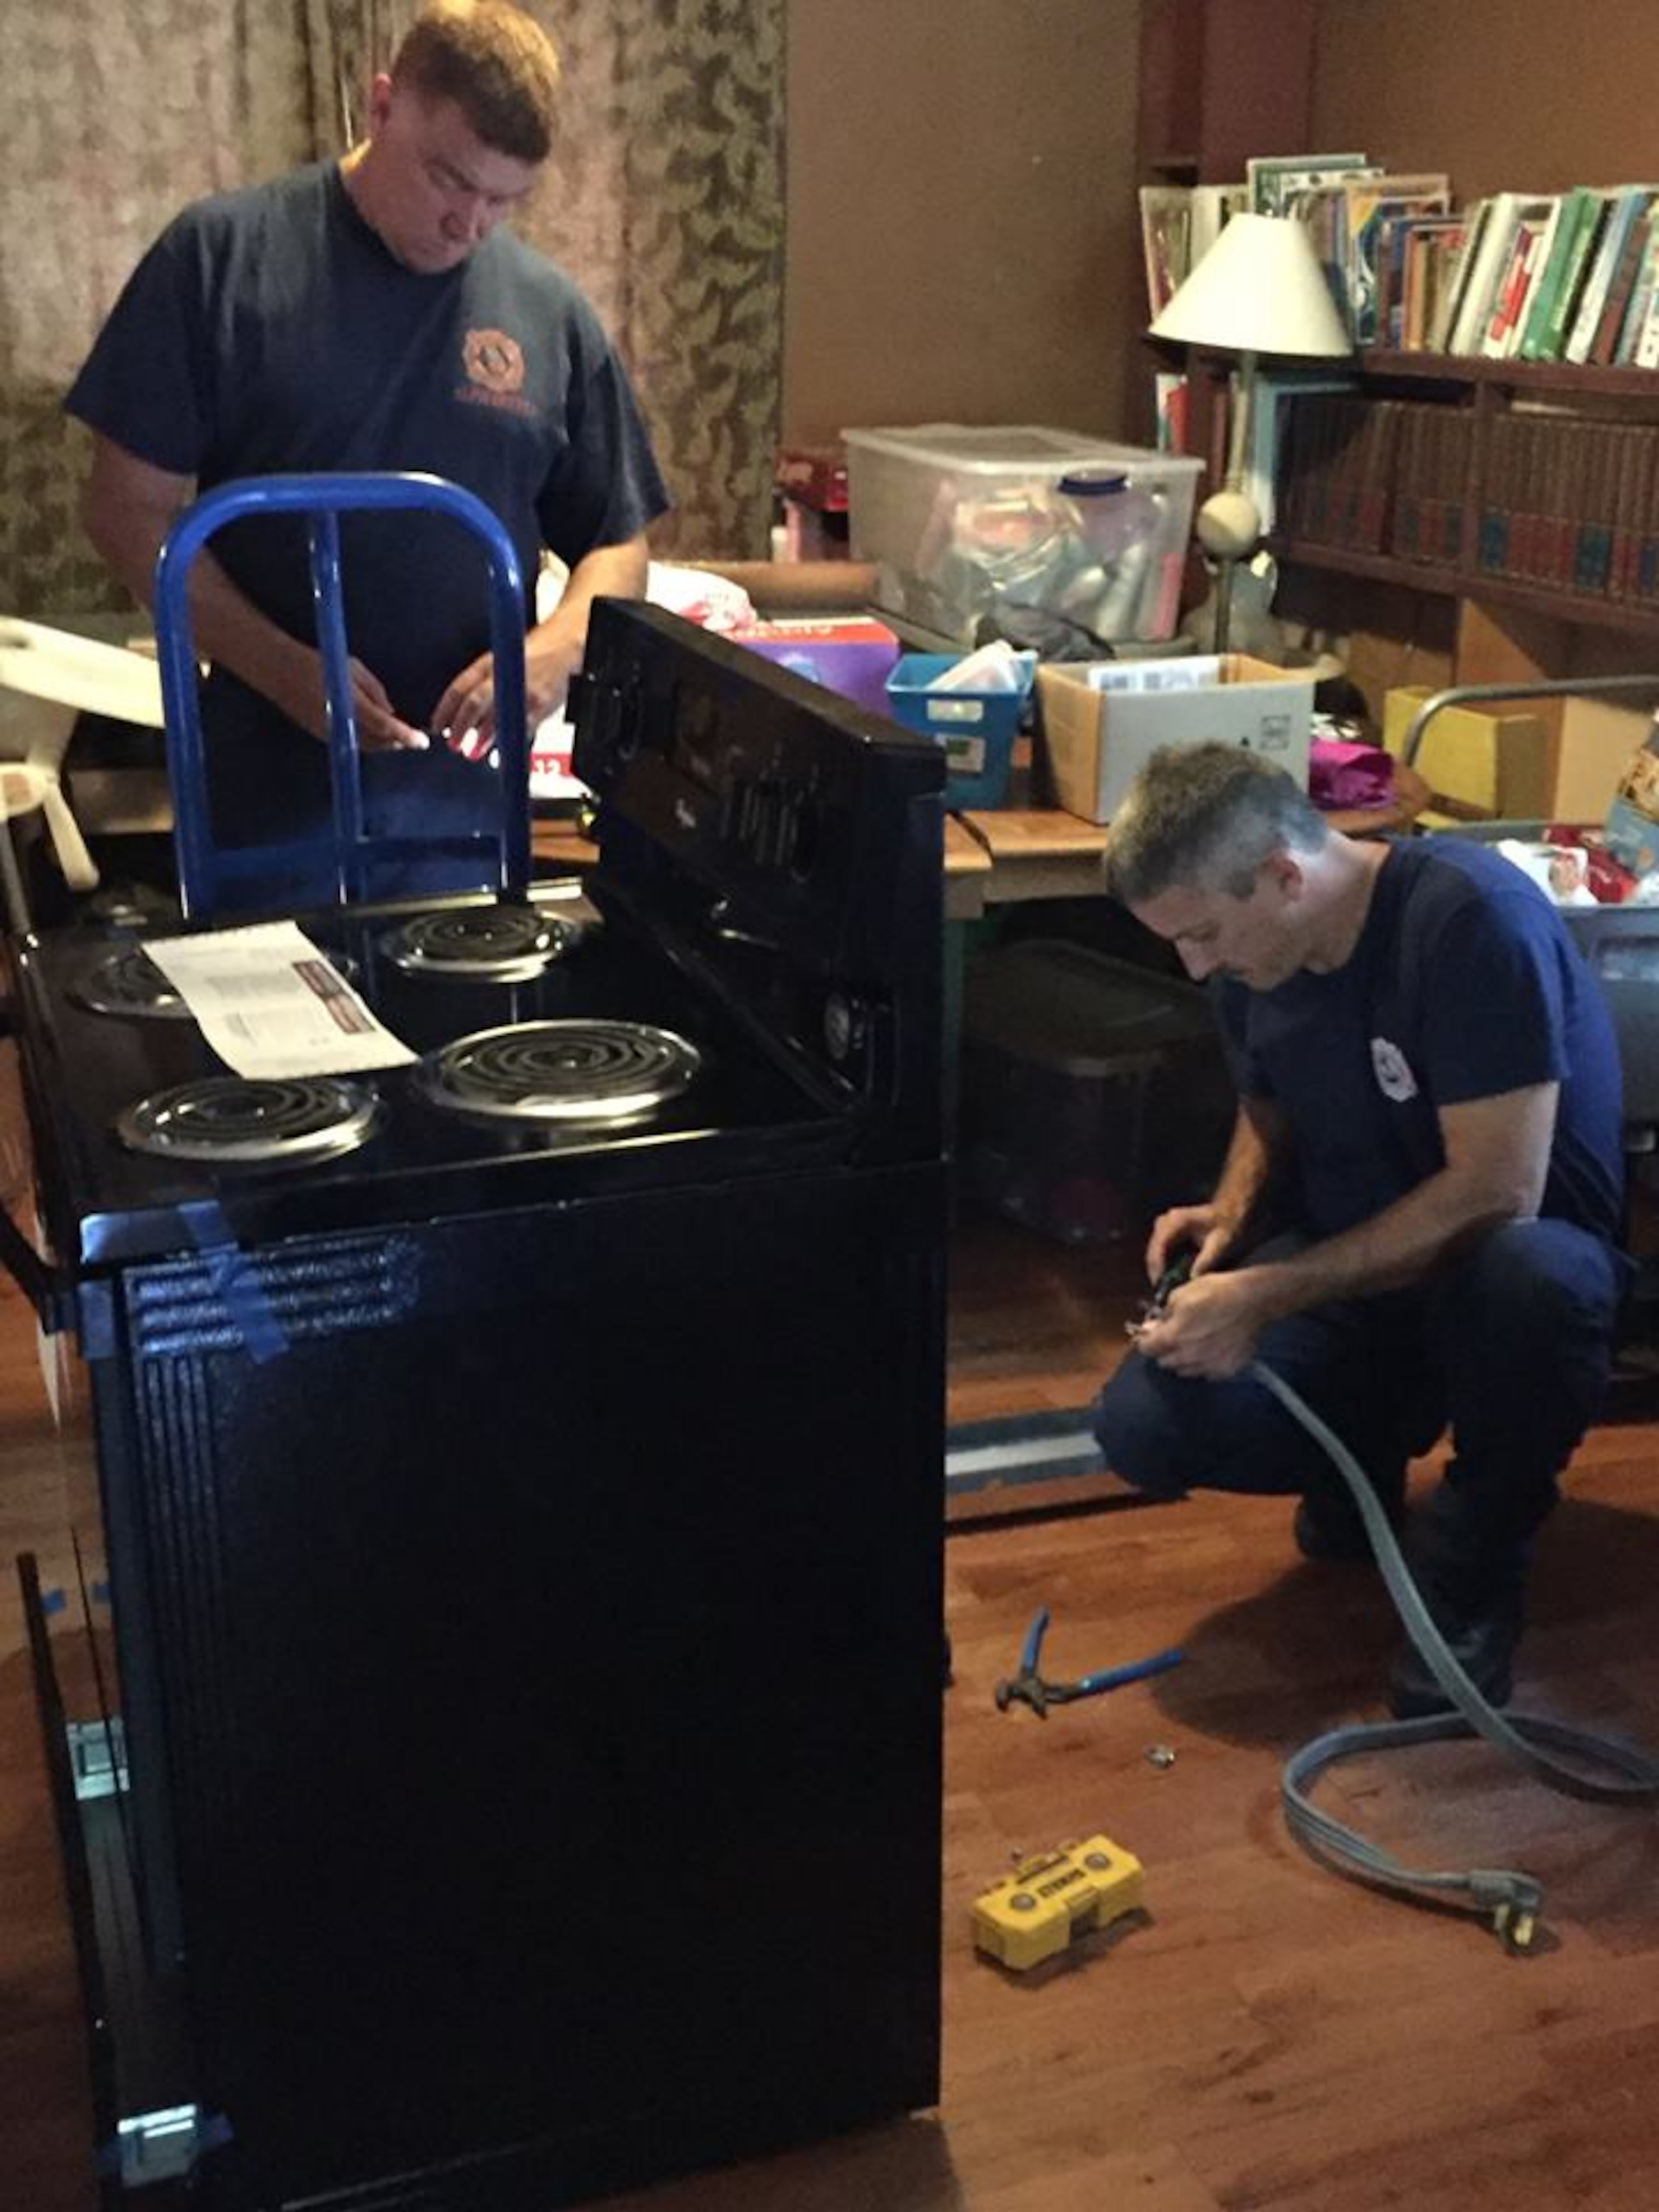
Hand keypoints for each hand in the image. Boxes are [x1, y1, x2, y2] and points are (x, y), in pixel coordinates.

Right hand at [289, 653, 427, 753]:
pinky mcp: (322, 735)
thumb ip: (375, 691)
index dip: (407, 736)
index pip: (386, 727)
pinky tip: (374, 732)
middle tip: (413, 737)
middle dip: (398, 742)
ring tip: (397, 735)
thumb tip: (391, 712)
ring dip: (384, 743)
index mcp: (351, 705)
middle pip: (379, 743)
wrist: (279, 670)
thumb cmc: (318, 663)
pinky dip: (367, 740)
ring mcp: (330, 733)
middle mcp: (341, 724)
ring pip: (366, 746)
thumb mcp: (353, 669)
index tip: (423, 741)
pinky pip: (352, 743)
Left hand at [433, 634, 579, 760]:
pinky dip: (509, 742)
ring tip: (473, 751)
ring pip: (497, 720)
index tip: (437, 726)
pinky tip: (501, 750)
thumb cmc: (530, 656)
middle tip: (453, 743)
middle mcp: (505, 676)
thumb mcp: (499, 661)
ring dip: (483, 739)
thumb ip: (481, 684)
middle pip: (474, 703)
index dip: (445, 710)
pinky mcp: (540, 706)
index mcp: (489, 664)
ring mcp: (522, 692)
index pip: (459, 688)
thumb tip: (461, 713)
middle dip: (461, 727)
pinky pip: (520, 729)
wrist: (563, 647)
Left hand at [1132, 1265, 1280, 1380]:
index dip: (1147, 1341)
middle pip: (1165, 1362)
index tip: (1152, 1336)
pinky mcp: (1226, 1371)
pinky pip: (1207, 1373)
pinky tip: (1213, 1349)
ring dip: (1185, 1359)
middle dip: (1166, 1350)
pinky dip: (1206, 1364)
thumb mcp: (1181, 1294)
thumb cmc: (1217, 1291)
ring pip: (1185, 1371)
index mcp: (1173, 1337)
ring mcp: (1208, 1366)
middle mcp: (1188, 1357)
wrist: (1254, 1299)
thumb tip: (1152, 1327)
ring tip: (1196, 1342)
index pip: (1147, 1349)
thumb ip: (1163, 1314)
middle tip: (1177, 1336)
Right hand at [1146, 1203, 1234, 1286]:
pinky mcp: (1166, 1231)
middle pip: (1153, 1249)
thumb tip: (1192, 1279)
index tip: (1160, 1283)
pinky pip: (1159, 1249)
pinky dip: (1162, 1263)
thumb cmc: (1225, 1226)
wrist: (1228, 1212)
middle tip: (1161, 1290)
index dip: (1157, 1266)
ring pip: (1154, 1250)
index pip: (1160, 1245)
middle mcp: (1166, 1220)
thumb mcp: (1220, 1243)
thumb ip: (1206, 1260)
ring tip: (1164, 1286)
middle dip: (1155, 1271)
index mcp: (1177, 1221)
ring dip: (1157, 1268)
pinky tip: (1169, 1276)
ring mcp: (1164, 1224)